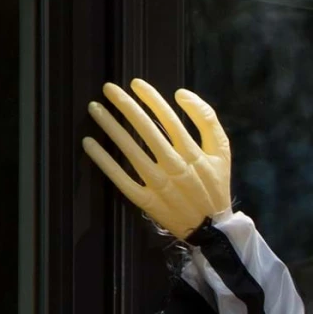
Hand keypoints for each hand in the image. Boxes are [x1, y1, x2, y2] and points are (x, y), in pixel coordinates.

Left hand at [82, 79, 232, 238]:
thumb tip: (182, 94)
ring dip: (112, 128)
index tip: (136, 84)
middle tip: (108, 88)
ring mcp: (160, 185)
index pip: (170, 119)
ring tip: (95, 109)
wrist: (212, 229)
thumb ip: (207, 120)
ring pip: (132, 152)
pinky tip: (90, 144)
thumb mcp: (222, 152)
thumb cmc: (214, 186)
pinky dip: (105, 162)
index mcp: (194, 154)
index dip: (151, 99)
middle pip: (148, 131)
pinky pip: (122, 179)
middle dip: (126, 107)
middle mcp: (176, 167)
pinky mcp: (147, 201)